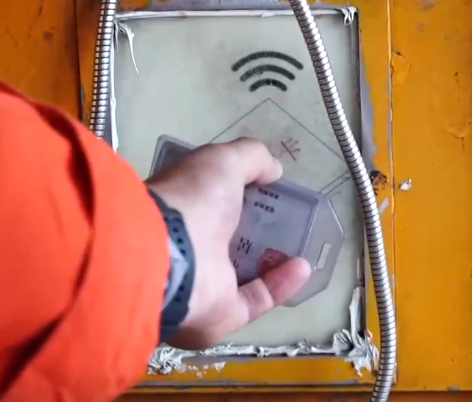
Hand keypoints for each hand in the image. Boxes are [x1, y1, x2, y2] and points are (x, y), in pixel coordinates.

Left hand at [147, 137, 311, 348]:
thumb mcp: (222, 161)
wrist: (168, 257)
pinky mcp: (221, 313)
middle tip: (287, 218)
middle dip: (255, 229)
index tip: (265, 188)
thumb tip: (274, 170)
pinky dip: (281, 284)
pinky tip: (302, 265)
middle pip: (226, 240)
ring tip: (303, 242)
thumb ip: (250, 158)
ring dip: (272, 259)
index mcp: (178, 211)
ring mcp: (202, 284)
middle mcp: (186, 248)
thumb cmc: (190, 201)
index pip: (207, 203)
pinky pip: (257, 299)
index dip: (236, 195)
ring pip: (243, 274)